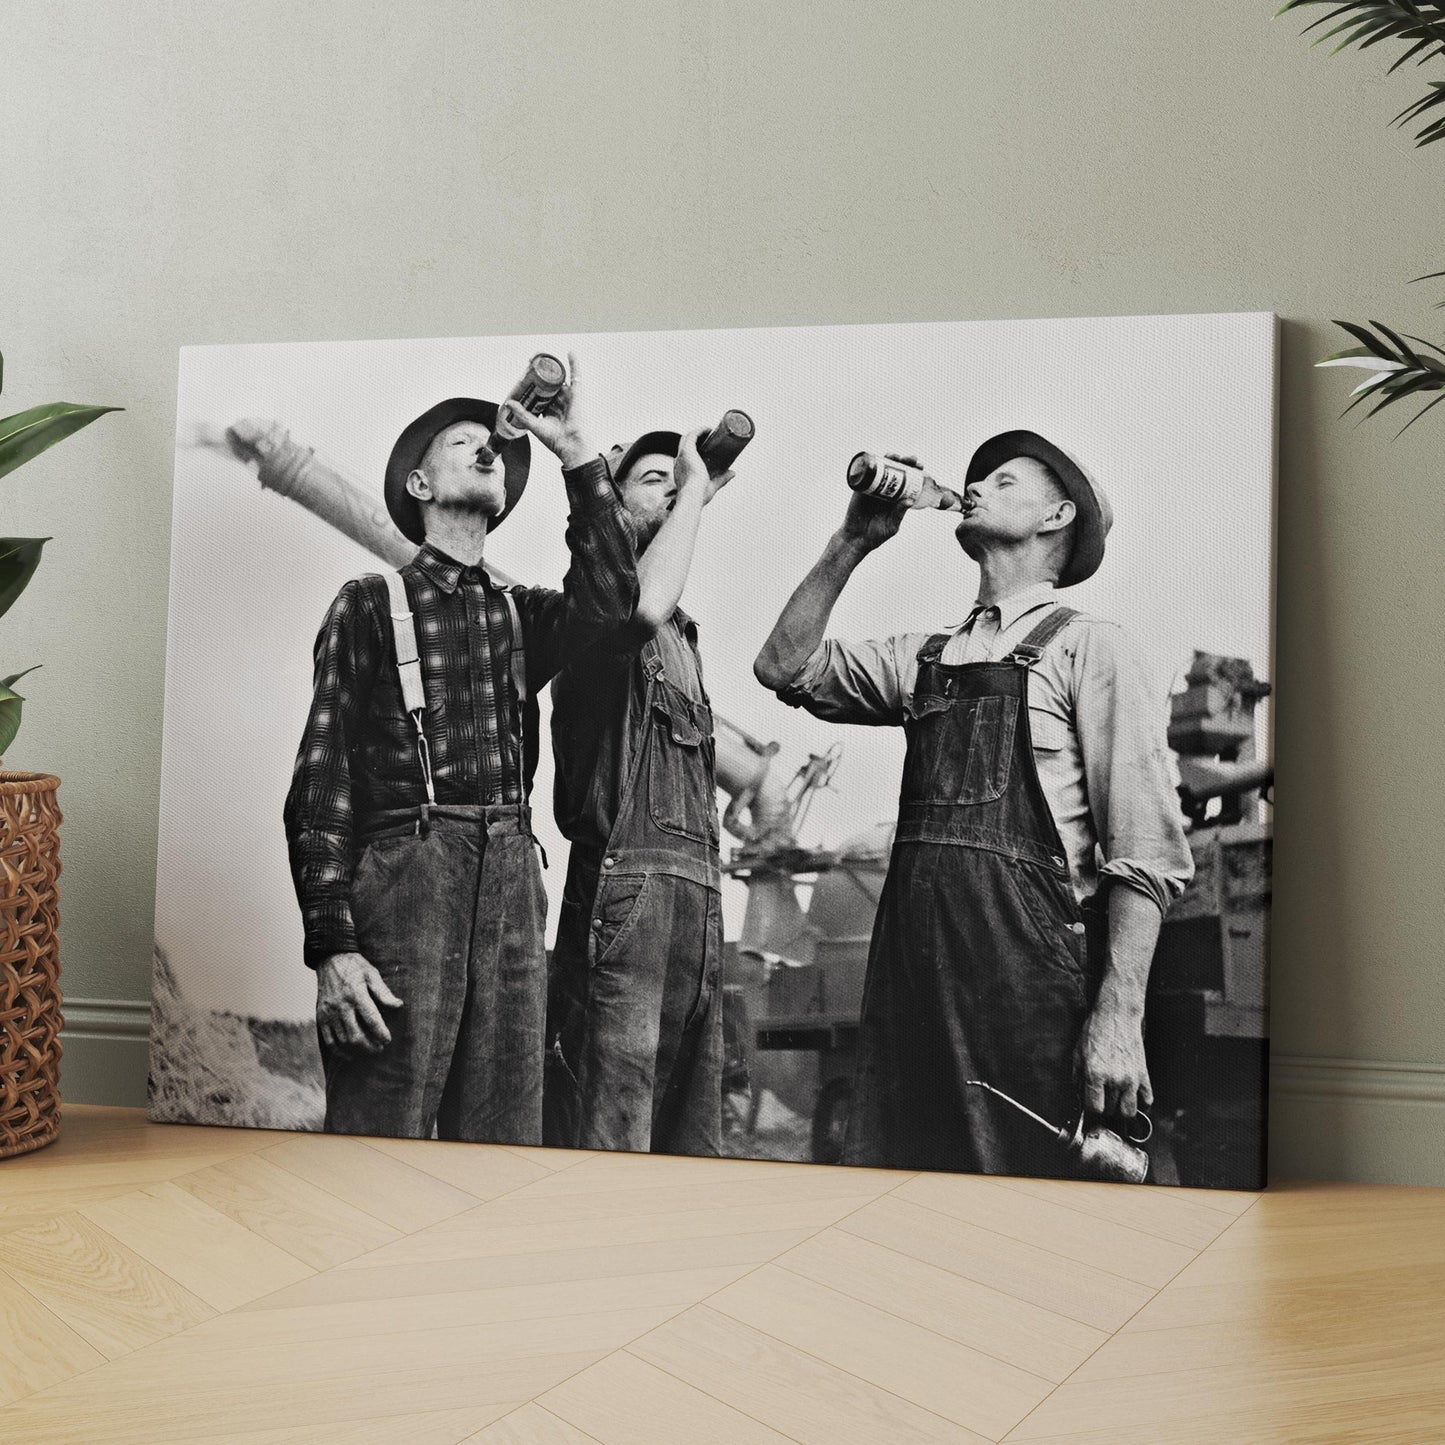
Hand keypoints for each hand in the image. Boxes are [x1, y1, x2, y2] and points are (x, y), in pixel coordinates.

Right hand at [317, 952, 402, 1055]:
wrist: (330, 959)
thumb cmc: (356, 967)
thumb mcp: (372, 974)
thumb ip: (384, 992)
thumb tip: (399, 1006)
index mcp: (356, 994)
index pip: (371, 1019)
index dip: (381, 1033)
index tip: (388, 1040)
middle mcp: (341, 1006)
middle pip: (356, 1035)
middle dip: (370, 1046)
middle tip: (380, 1049)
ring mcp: (329, 1013)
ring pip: (343, 1040)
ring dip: (357, 1050)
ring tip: (369, 1051)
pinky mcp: (321, 1017)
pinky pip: (329, 1040)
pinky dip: (339, 1051)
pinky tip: (350, 1054)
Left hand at [498, 350, 595, 469]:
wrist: (570, 445)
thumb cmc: (556, 440)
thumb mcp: (535, 425)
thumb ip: (522, 414)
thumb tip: (509, 403)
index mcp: (551, 410)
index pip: (541, 393)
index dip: (533, 384)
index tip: (525, 377)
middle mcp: (560, 403)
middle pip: (549, 384)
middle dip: (541, 374)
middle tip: (530, 364)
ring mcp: (568, 398)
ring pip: (559, 379)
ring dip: (552, 367)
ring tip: (542, 357)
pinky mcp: (577, 394)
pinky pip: (576, 376)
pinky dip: (575, 364)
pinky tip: (571, 353)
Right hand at [673, 427, 733, 504]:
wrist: (693, 496)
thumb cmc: (700, 496)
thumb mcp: (712, 486)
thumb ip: (722, 479)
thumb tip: (733, 473)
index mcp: (681, 470)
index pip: (685, 455)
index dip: (695, 448)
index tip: (707, 446)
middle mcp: (679, 461)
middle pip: (686, 444)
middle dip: (697, 438)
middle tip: (711, 437)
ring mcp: (682, 455)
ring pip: (689, 437)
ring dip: (699, 432)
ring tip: (712, 431)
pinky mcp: (687, 450)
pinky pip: (693, 435)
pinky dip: (701, 430)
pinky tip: (709, 428)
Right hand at [839, 451, 917, 550]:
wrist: (856, 538)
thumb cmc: (876, 535)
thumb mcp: (891, 526)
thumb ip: (899, 513)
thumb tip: (909, 500)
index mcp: (898, 498)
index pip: (910, 481)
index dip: (915, 471)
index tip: (920, 466)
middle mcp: (887, 490)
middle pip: (898, 471)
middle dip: (905, 461)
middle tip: (910, 459)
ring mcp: (874, 487)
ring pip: (883, 468)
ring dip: (890, 458)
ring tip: (894, 456)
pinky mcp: (861, 488)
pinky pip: (865, 473)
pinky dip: (870, 463)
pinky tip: (876, 458)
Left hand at [1076, 1000, 1152, 1121]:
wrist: (1117, 1015)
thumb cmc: (1095, 1031)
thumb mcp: (1077, 1054)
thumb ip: (1077, 1079)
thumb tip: (1080, 1098)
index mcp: (1095, 1074)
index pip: (1095, 1108)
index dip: (1091, 1113)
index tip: (1089, 1112)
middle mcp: (1114, 1079)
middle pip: (1111, 1111)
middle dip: (1104, 1111)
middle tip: (1101, 1105)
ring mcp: (1131, 1078)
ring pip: (1129, 1111)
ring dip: (1121, 1112)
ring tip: (1115, 1105)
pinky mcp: (1144, 1074)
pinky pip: (1147, 1099)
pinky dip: (1142, 1105)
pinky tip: (1133, 1101)